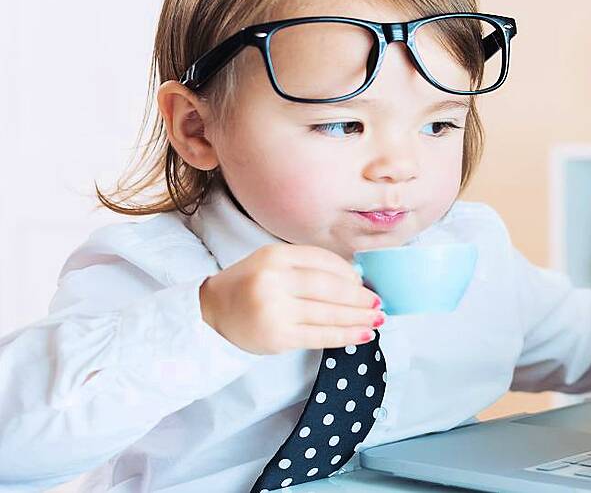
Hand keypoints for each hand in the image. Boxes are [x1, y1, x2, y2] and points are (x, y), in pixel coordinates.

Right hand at [199, 243, 385, 354]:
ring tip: (377, 318)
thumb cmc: (248, 287)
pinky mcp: (278, 337)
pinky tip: (363, 334)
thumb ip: (307, 267)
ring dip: (359, 317)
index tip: (364, 282)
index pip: (323, 261)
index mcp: (274, 256)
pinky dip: (346, 336)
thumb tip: (355, 280)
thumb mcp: (272, 264)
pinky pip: (321, 336)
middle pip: (330, 288)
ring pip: (329, 313)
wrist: (210, 314)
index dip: (349, 273)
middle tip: (377, 302)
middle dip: (359, 297)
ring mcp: (275, 310)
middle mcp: (274, 281)